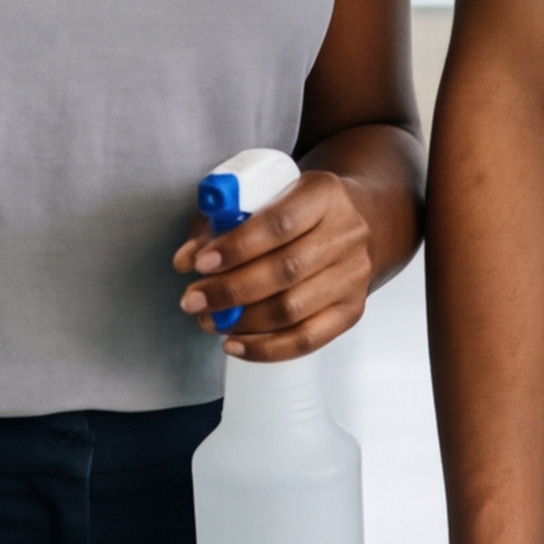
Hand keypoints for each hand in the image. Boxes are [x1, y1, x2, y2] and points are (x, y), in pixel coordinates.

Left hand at [180, 167, 377, 360]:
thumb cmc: (298, 209)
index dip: (237, 246)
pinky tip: (235, 343)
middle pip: (286, 271)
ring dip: (242, 321)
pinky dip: (266, 348)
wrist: (356, 221)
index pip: (280, 224)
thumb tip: (188, 259)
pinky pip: (307, 339)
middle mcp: (346, 235)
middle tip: (193, 300)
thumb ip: (221, 222)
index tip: (201, 263)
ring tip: (209, 320)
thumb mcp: (262, 197)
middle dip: (230, 291)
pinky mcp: (351, 310)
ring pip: (293, 310)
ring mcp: (353, 276)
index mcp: (323, 195)